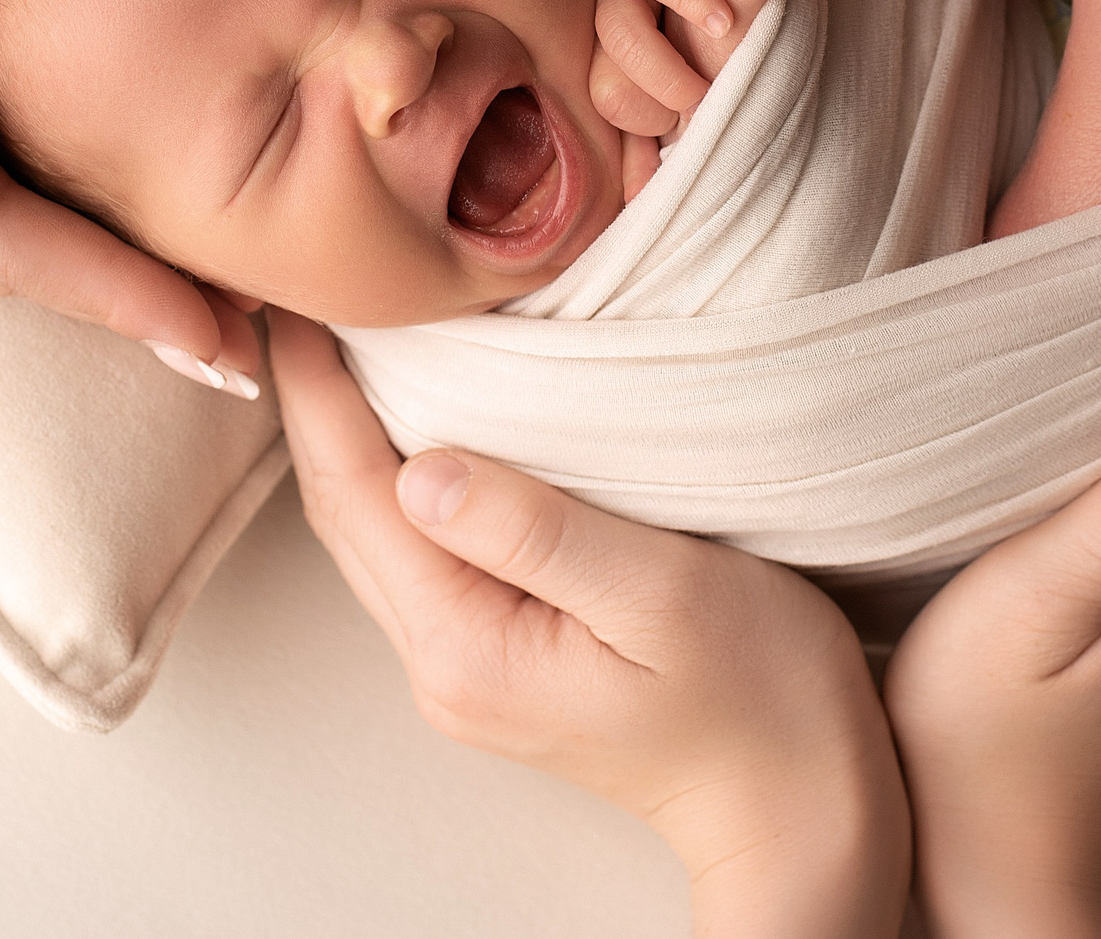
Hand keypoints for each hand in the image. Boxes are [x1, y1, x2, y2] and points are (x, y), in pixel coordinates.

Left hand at [274, 311, 910, 938]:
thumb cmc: (759, 696)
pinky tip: (418, 422)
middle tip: (306, 295)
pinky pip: (419, 548)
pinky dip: (397, 473)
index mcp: (467, 643)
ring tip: (346, 340)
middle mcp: (442, 663)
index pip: (358, 494)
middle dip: (315, 403)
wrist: (798, 805)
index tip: (302, 298)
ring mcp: (464, 668)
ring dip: (350, 436)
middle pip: (344, 513)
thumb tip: (421, 467)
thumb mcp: (662, 593)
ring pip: (374, 531)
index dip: (320, 391)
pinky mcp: (497, 657)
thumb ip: (537, 531)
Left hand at [558, 0, 734, 138]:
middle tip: (705, 108)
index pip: (615, 118)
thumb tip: (641, 197)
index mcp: (604, 61)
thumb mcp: (640, 56)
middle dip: (658, 105)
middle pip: (607, 87)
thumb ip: (644, 122)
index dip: (654, 133)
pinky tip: (724, 15)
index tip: (695, 131)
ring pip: (619, 31)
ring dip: (665, 62)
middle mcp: (599, 29)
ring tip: (714, 79)